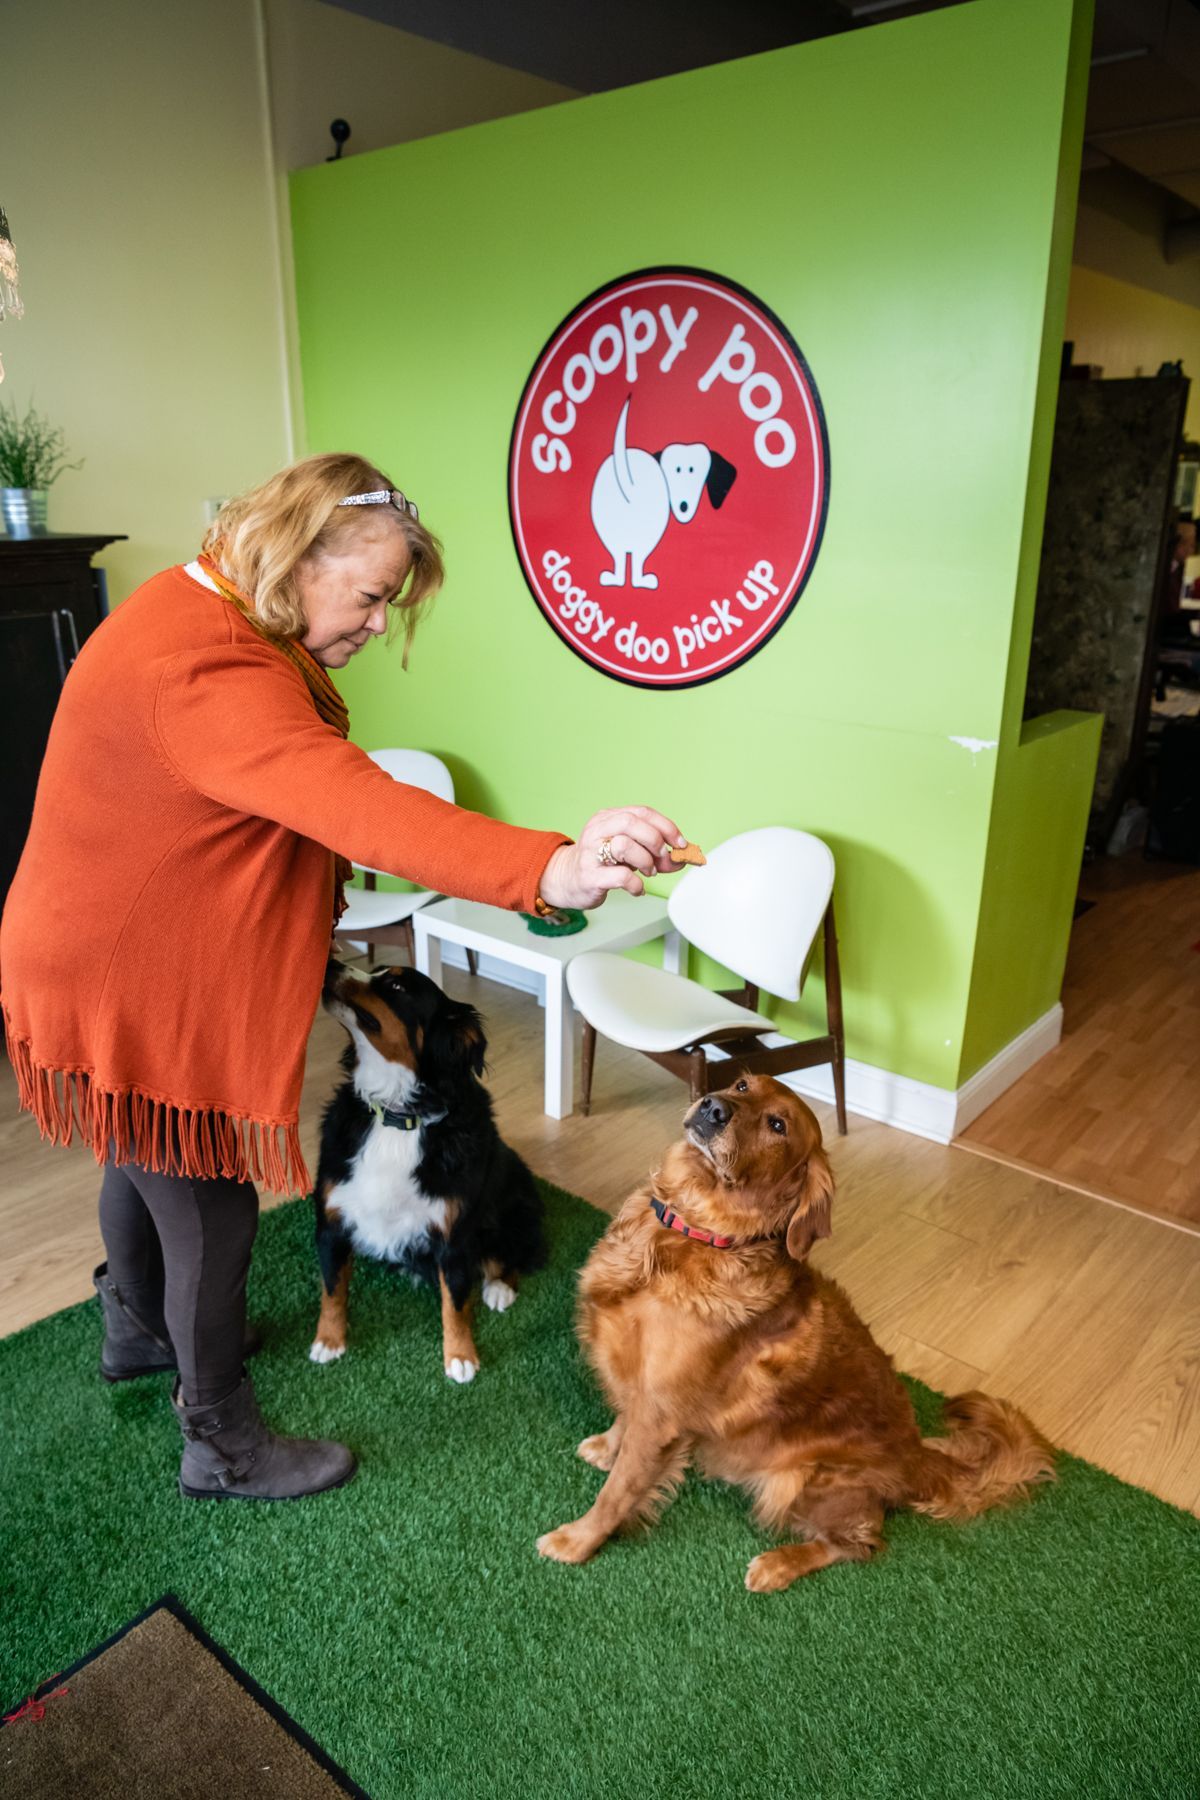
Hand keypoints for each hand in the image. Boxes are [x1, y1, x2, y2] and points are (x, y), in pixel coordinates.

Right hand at [539, 806, 686, 909]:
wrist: (568, 881)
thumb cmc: (602, 864)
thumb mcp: (631, 854)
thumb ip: (656, 854)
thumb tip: (683, 858)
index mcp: (608, 817)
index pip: (642, 812)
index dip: (666, 826)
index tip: (681, 842)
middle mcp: (597, 830)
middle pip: (631, 823)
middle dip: (655, 841)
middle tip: (662, 858)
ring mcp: (591, 852)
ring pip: (624, 845)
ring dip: (645, 861)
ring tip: (647, 872)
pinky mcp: (590, 876)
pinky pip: (621, 876)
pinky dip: (637, 884)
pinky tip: (637, 888)